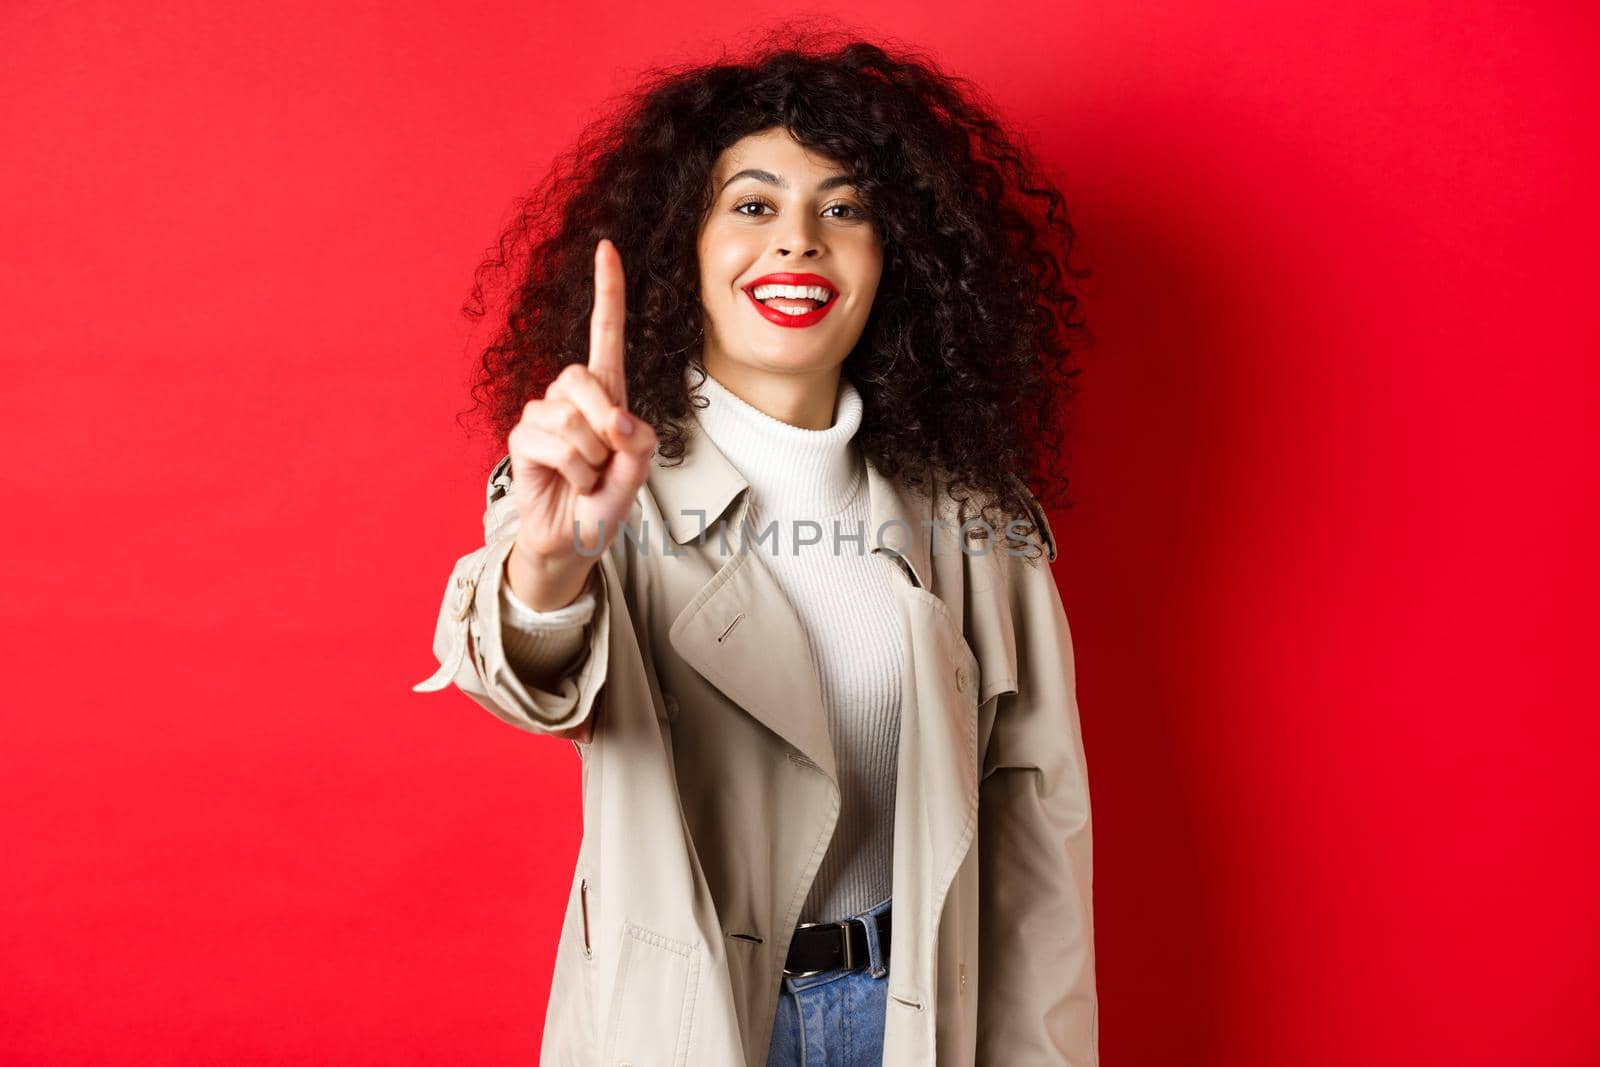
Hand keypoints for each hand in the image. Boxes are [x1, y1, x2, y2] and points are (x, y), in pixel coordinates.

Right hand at [505, 238, 658, 606]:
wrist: (574, 540)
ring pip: (572, 419)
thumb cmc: (606, 501)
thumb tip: (616, 420)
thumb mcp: (638, 473)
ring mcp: (542, 414)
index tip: (606, 248)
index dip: (607, 292)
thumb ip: (640, 443)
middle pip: (584, 377)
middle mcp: (570, 395)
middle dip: (605, 422)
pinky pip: (555, 444)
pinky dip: (574, 471)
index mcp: (606, 392)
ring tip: (588, 477)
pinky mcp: (522, 438)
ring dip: (592, 458)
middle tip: (608, 459)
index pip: (605, 334)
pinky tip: (569, 481)